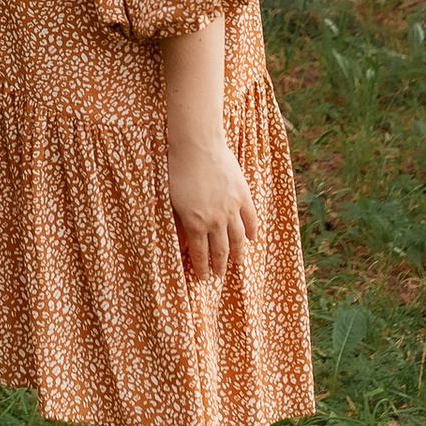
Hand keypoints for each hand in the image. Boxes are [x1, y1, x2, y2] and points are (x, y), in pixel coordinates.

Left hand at [166, 132, 257, 284]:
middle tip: (219, 276)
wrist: (197, 146)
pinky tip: (252, 239)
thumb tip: (182, 244)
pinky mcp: (242, 194)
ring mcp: (232, 208)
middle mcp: (216, 220)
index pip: (200, 253)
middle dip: (219, 265)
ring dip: (237, 253)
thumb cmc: (178, 171)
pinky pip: (250, 217)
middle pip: (220, 249)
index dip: (202, 268)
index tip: (203, 278)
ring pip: (238, 237)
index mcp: (196, 224)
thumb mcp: (172, 202)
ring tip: (238, 263)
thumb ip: (180, 225)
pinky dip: (252, 230)